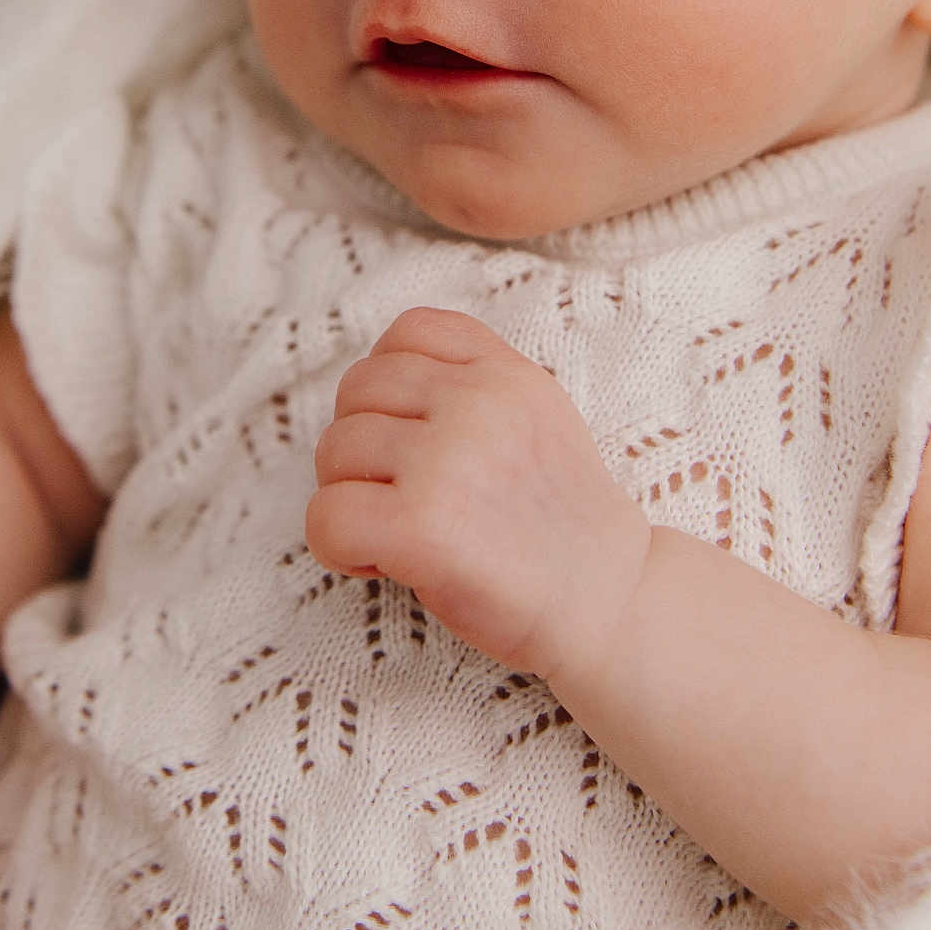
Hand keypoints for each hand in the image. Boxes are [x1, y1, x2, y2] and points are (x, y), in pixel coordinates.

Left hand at [308, 307, 650, 679]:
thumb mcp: (538, 413)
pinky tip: (381, 561)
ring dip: (351, 496)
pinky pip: (325, 516)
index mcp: (505, 372)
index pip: (409, 330)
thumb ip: (477, 378)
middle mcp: (475, 404)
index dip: (391, 382)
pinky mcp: (418, 525)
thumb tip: (383, 373)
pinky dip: (339, 547)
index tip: (412, 433)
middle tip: (402, 493)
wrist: (605, 599)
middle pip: (357, 390)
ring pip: (333, 450)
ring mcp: (444, 461)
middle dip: (364, 444)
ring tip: (399, 530)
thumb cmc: (558, 519)